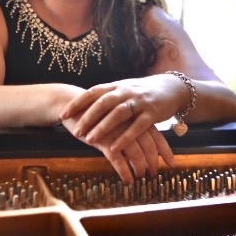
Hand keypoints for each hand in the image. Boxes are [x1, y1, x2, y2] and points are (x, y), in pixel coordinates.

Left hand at [59, 74, 184, 152]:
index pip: (92, 93)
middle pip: (103, 103)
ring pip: (118, 114)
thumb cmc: (141, 92)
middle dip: (88, 117)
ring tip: (89, 140)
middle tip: (75, 131)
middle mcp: (126, 92)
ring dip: (103, 127)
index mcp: (116, 87)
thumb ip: (105, 97)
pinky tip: (114, 148)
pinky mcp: (152, 113)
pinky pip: (137, 127)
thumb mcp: (123, 90)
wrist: (172, 88)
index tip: (62, 114)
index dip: (77, 103)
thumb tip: (82, 104)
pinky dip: (125, 137)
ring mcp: (139, 102)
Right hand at [60, 117, 173, 182]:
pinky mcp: (102, 139)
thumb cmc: (95, 113)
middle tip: (154, 174)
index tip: (171, 163)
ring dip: (140, 167)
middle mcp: (128, 122)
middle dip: (153, 161)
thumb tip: (141, 143)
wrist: (71, 105)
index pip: (155, 135)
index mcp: (133, 116)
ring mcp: (116, 130)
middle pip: (148, 145)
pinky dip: (124, 171)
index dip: (164, 150)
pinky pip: (117, 158)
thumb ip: (128, 126)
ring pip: (135, 152)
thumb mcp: (115, 117)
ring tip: (141, 178)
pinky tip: (128, 181)